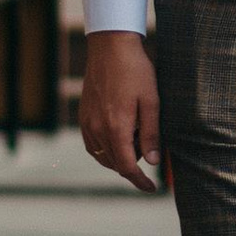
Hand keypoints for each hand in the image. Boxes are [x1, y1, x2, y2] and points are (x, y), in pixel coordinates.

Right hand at [80, 30, 162, 191]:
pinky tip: (118, 140)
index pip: (127, 167)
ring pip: (102, 156)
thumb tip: (153, 162)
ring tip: (136, 146)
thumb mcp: (152, 101)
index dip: (140, 181)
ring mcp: (87, 123)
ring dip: (119, 159)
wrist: (110, 47)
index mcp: (116, 128)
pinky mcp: (83, 115)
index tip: (151, 188)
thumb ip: (151, 134)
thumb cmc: (136, 71)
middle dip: (133, 168)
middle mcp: (98, 129)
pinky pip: (92, 144)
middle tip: (149, 158)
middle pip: (114, 164)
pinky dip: (105, 149)